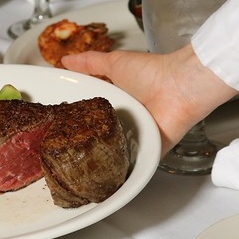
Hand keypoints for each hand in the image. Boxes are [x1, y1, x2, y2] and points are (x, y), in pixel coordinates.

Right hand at [61, 44, 237, 154]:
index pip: (95, 108)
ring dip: (100, 155)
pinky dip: (121, 171)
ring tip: (76, 165)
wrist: (180, 88)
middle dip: (84, 138)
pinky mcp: (148, 151)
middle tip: (62, 146)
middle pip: (101, 130)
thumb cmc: (153, 72)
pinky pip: (132, 165)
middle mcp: (128, 117)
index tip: (57, 121)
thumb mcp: (115, 63)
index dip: (78, 113)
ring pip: (113, 149)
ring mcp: (138, 135)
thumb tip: (65, 60)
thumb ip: (89, 63)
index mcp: (121, 97)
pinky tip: (101, 177)